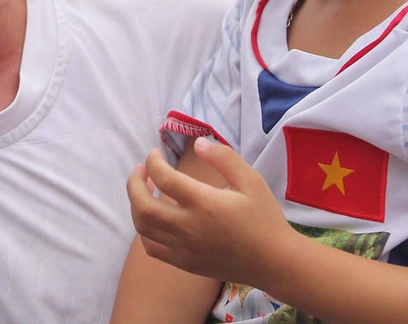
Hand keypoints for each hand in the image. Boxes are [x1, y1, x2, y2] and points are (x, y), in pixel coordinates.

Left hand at [128, 137, 295, 287]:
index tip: (155, 153)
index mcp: (204, 203)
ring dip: (136, 205)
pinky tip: (154, 218)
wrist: (273, 262)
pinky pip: (152, 248)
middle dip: (134, 183)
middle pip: (143, 206)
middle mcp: (188, 227)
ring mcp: (184, 248)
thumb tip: (197, 144)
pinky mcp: (185, 263)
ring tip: (144, 191)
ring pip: (143, 228)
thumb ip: (223, 158)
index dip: (153, 161)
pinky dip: (144, 231)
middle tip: (141, 170)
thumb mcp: (250, 179)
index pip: (164, 178)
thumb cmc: (264, 217)